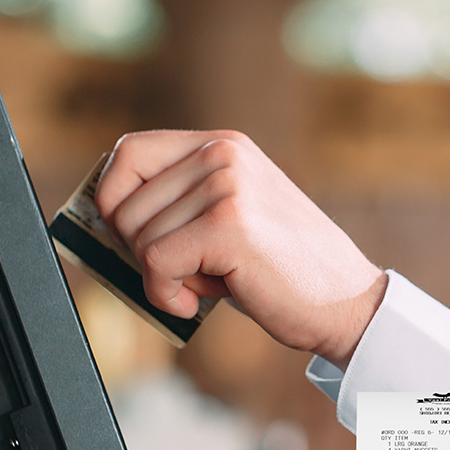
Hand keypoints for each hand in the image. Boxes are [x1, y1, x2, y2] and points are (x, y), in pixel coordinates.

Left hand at [96, 130, 387, 369]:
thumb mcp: (227, 221)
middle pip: (123, 204)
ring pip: (137, 239)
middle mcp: (223, 154)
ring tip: (210, 283)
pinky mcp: (228, 225)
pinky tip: (197, 303)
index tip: (125, 237)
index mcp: (222, 145)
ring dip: (162, 278)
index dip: (111, 199)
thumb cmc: (281, 273)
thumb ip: (179, 206)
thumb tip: (103, 220)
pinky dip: (166, 296)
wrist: (346, 303)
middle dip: (139, 252)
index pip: (128, 153)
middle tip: (185, 273)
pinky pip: (155, 264)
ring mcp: (227, 186)